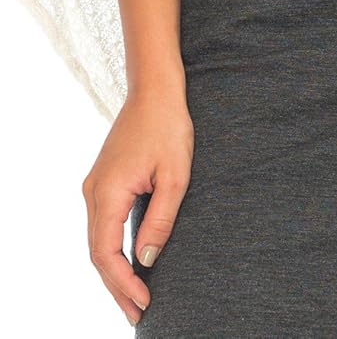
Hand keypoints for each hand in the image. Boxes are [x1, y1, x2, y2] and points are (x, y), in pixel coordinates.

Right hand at [82, 83, 194, 325]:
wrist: (154, 90)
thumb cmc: (169, 126)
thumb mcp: (175, 176)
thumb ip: (160, 220)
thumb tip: (146, 262)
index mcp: (108, 192)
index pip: (106, 253)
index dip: (123, 283)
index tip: (144, 303)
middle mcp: (93, 192)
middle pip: (97, 253)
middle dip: (116, 286)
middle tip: (137, 314)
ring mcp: (95, 186)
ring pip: (96, 241)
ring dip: (113, 271)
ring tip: (133, 298)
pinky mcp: (103, 181)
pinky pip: (101, 225)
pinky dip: (112, 250)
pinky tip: (127, 263)